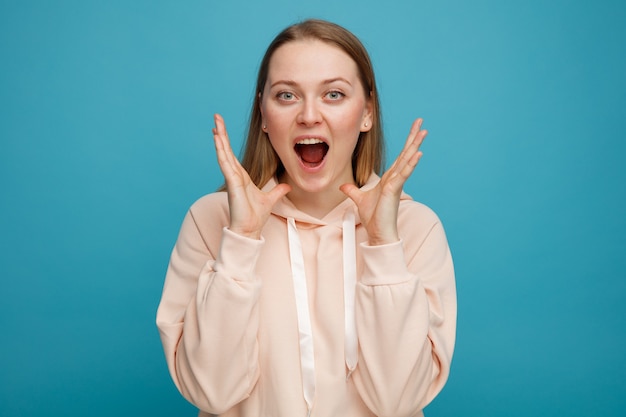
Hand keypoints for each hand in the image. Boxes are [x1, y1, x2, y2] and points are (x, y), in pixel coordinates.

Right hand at [212, 114, 290, 238]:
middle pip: (225, 149)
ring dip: (220, 137)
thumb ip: (277, 191)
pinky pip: (225, 162)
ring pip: (224, 152)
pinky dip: (221, 150)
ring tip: (216, 122)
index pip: (231, 154)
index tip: (221, 128)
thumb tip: (287, 186)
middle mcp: (234, 174)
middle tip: (216, 117)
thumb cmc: (255, 216)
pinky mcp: (232, 181)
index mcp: (241, 176)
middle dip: (221, 133)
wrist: (249, 229)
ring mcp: (232, 177)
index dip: (226, 141)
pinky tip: (217, 138)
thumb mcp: (270, 199)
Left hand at [340, 118, 426, 245]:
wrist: (378, 232)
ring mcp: (396, 183)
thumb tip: (344, 186)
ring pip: (407, 160)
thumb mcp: (359, 199)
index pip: (400, 156)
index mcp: (389, 178)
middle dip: (413, 137)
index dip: (406, 142)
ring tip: (424, 132)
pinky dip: (410, 163)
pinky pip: (403, 174)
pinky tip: (418, 153)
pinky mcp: (394, 190)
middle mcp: (395, 178)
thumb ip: (352, 191)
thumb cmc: (374, 217)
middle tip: (421, 122)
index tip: (414, 129)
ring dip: (415, 145)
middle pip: (406, 153)